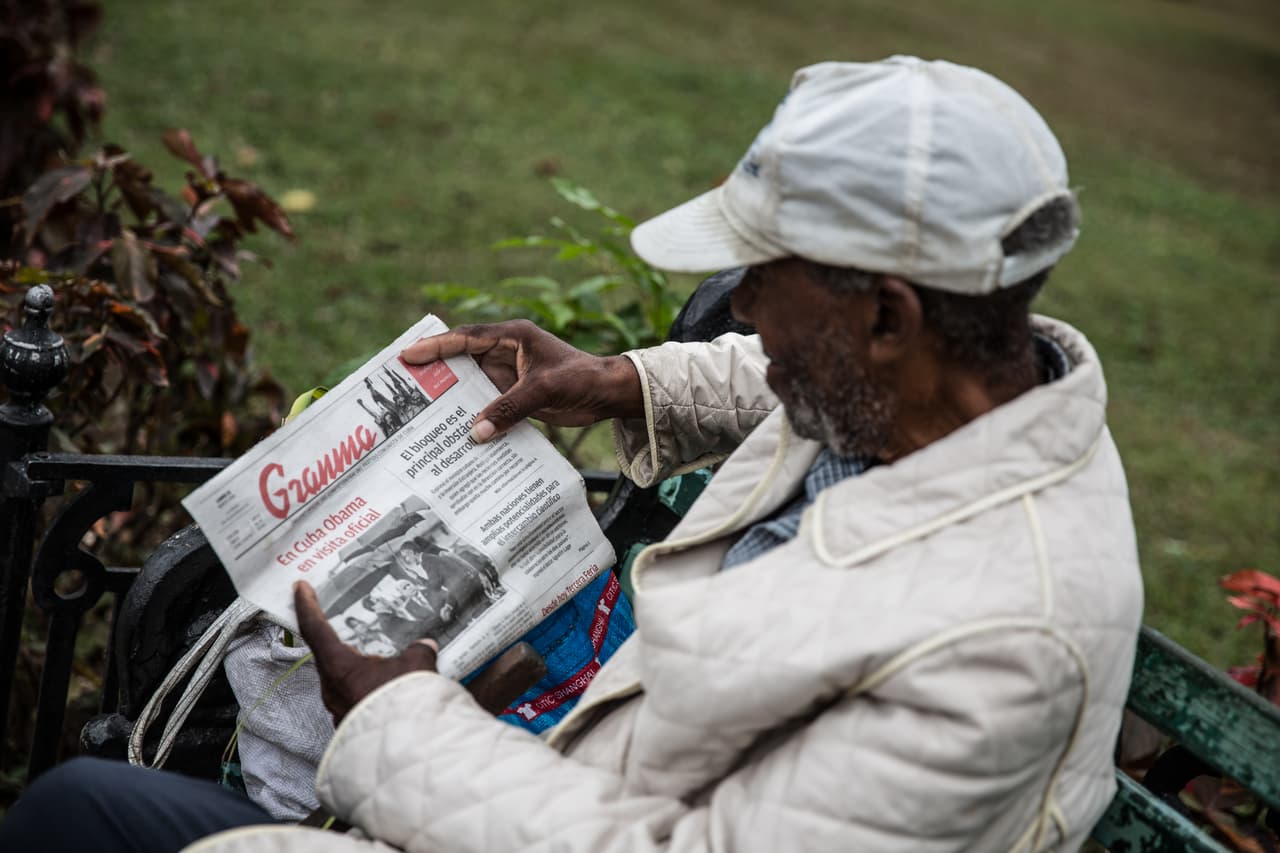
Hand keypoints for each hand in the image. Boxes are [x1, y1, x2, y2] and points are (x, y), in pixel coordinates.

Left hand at [294, 581, 438, 722]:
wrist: (405, 749)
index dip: (306, 604)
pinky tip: (388, 684)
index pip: (315, 627)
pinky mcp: (352, 723)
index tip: (299, 588)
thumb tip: (424, 646)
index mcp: (338, 665)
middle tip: (345, 619)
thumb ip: (418, 651)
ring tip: (378, 654)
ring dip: (357, 664)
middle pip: (328, 653)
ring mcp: (339, 708)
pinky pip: (356, 696)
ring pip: (343, 677)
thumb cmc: (400, 702)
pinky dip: (368, 685)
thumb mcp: (415, 665)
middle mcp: (331, 687)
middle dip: (338, 636)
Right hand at [401, 319, 642, 441]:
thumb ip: (509, 408)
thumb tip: (475, 433)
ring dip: (451, 396)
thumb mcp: (543, 390)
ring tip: (420, 411)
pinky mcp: (515, 395)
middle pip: (461, 359)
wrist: (607, 394)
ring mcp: (508, 374)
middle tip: (402, 384)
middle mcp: (505, 352)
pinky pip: (486, 404)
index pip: (465, 338)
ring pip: (471, 384)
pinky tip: (454, 430)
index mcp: (511, 336)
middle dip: (434, 370)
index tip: (408, 354)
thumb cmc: (581, 379)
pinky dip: (472, 414)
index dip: (435, 346)